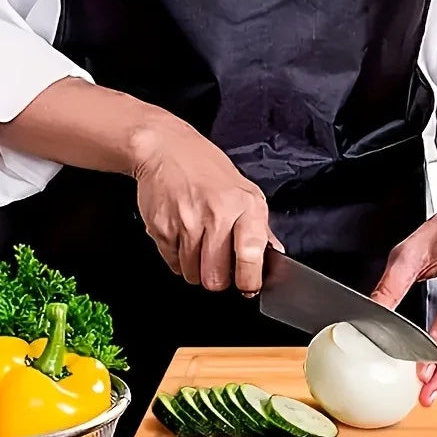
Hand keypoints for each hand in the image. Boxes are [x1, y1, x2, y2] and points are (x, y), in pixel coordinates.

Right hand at [131, 117, 282, 293]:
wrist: (165, 149)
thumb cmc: (205, 169)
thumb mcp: (243, 191)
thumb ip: (260, 227)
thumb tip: (274, 255)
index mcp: (245, 205)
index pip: (250, 254)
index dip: (248, 280)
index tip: (248, 287)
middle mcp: (217, 214)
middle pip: (215, 278)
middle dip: (216, 279)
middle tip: (217, 265)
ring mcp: (187, 223)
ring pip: (192, 274)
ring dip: (195, 268)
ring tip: (197, 243)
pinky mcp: (162, 229)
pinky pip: (172, 264)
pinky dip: (177, 258)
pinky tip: (181, 236)